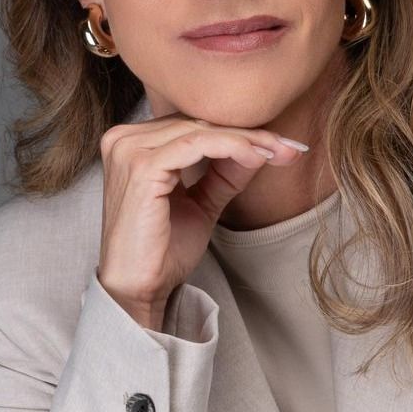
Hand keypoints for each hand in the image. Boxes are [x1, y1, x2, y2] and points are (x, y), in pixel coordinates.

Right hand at [96, 113, 307, 328]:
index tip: (282, 144)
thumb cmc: (163, 250)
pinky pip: (195, 145)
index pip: (193, 124)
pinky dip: (230, 148)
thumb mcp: (203, 202)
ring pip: (200, 130)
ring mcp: (128, 151)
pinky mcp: (140, 167)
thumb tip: (264, 147)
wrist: (140, 289)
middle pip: (198, 122)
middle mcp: (124, 139)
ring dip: (245, 140)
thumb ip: (226, 171)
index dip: (240, 131)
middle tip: (288, 147)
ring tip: (278, 152)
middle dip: (249, 133)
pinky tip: (256, 157)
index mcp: (133, 143)